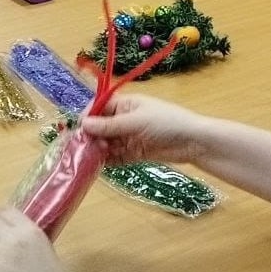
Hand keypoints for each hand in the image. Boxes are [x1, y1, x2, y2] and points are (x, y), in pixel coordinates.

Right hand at [80, 95, 209, 165]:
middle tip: (81, 149)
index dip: (88, 117)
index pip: (99, 107)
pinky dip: (107, 162)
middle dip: (90, 137)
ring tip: (88, 159)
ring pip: (106, 143)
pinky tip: (98, 167)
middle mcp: (124, 119)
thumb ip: (110, 125)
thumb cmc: (167, 122)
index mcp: (126, 104)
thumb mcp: (136, 121)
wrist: (193, 142)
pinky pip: (116, 157)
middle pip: (100, 127)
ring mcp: (129, 137)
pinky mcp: (134, 154)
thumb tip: (83, 124)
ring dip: (97, 151)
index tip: (78, 130)